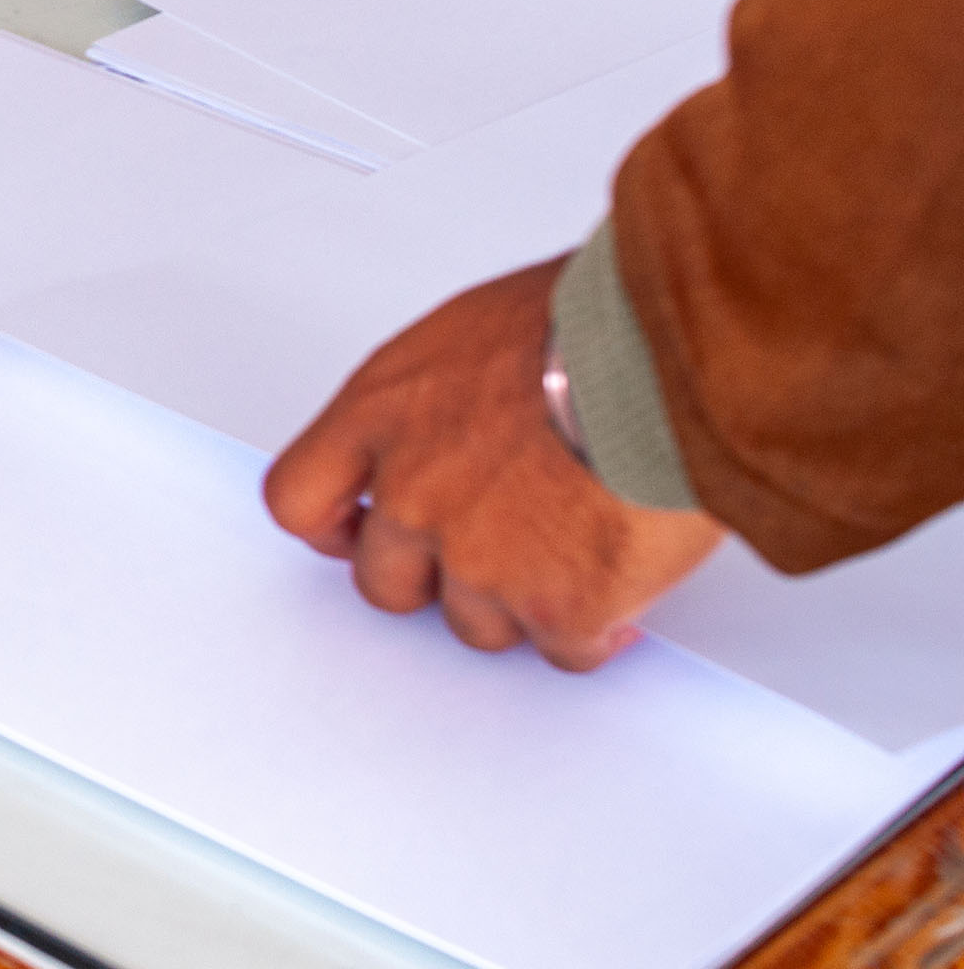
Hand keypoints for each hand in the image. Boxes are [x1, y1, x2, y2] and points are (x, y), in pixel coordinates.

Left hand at [264, 261, 722, 670]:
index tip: (358, 533)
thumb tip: (454, 434)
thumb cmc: (594, 322)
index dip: (332, 527)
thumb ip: (438, 404)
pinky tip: (622, 584)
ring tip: (579, 544)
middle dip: (434, 578)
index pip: (298, 497)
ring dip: (522, 600)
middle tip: (496, 551)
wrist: (671, 357)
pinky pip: (564, 647)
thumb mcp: (475, 334)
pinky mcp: (556, 605)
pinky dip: (594, 627)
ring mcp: (478, 557)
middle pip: (383, 581)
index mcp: (381, 414)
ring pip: (477, 622)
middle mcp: (413, 492)